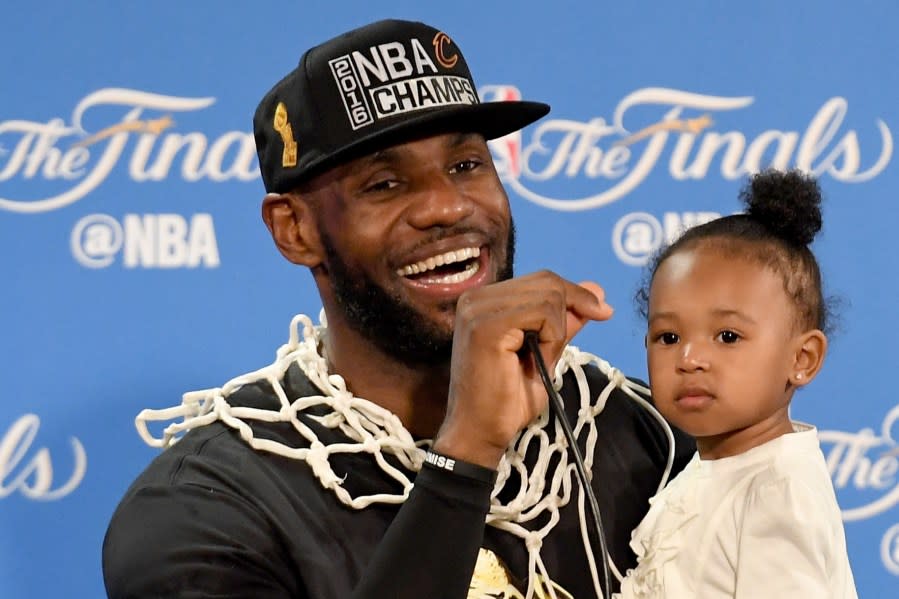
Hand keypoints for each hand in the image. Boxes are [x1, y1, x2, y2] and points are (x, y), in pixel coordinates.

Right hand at [433, 271, 612, 467]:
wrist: (481, 432)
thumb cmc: (507, 399)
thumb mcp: (545, 352)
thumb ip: (565, 320)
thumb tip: (596, 290)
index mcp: (485, 300)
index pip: (542, 280)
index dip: (576, 294)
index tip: (603, 312)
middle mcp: (476, 297)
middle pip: (547, 282)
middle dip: (569, 314)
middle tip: (555, 353)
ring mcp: (478, 309)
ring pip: (548, 296)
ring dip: (557, 332)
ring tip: (539, 359)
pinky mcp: (486, 326)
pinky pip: (541, 313)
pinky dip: (552, 338)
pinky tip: (537, 360)